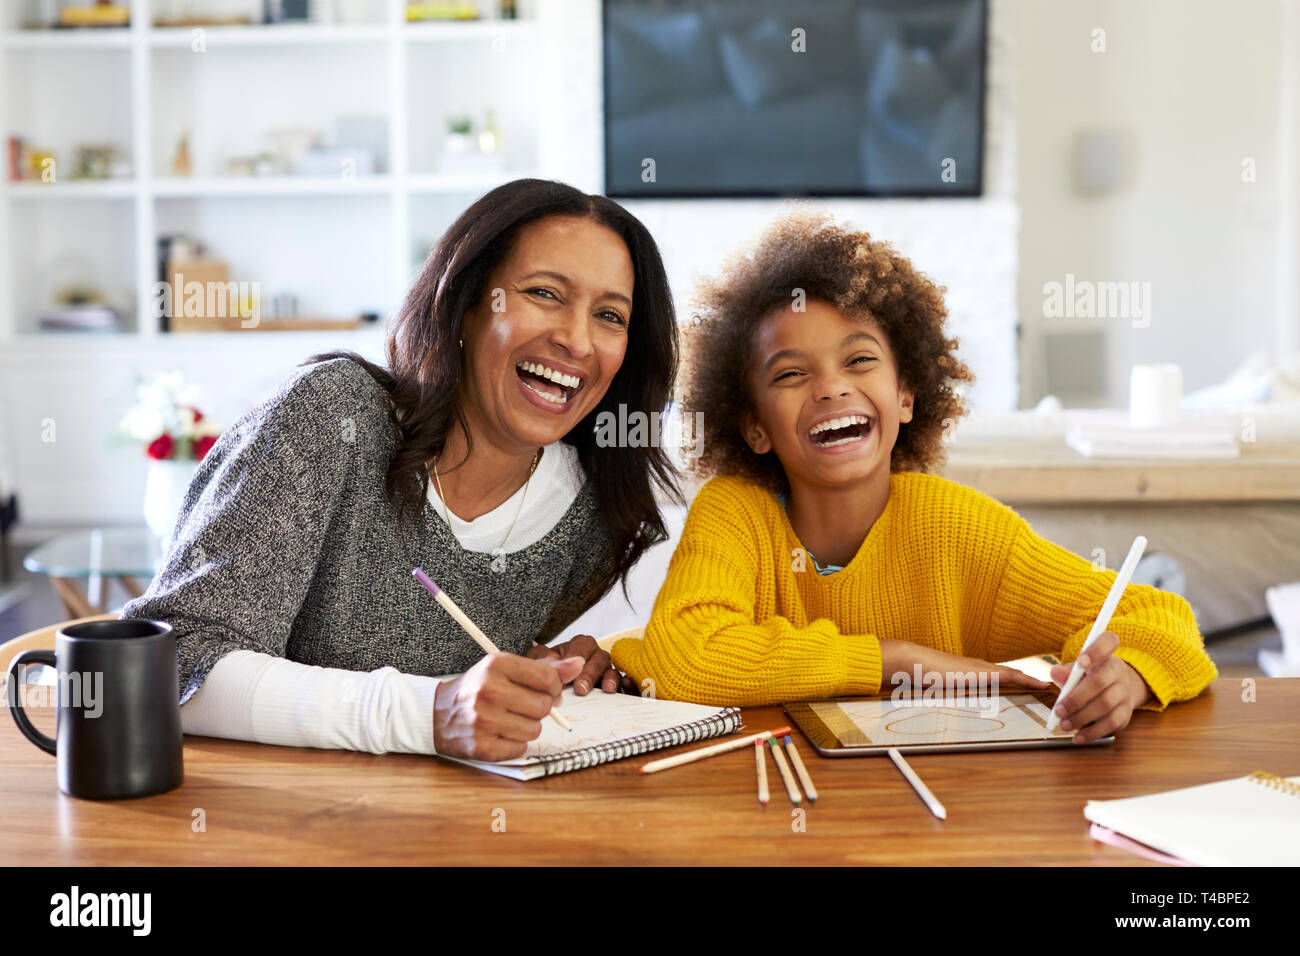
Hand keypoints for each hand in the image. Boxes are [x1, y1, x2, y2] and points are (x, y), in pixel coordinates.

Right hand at [432, 652, 584, 760]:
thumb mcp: (505, 669)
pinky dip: (514, 743)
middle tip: (522, 705)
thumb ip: (544, 669)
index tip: (544, 690)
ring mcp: (484, 720)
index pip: (548, 678)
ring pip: (535, 729)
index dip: (553, 687)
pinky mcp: (482, 747)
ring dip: (527, 726)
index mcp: (496, 665)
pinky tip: (498, 733)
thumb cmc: (477, 688)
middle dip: (539, 708)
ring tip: (507, 719)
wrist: (435, 714)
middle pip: (544, 706)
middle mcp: (489, 690)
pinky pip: (520, 748)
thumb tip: (579, 664)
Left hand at [526, 634, 636, 694]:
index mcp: (578, 647)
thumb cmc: (545, 672)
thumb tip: (552, 661)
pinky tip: (625, 689)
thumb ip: (541, 658)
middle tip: (580, 689)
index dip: (577, 656)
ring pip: (614, 671)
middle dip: (591, 673)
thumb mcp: (537, 662)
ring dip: (611, 679)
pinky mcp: (616, 690)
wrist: (547, 692)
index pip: (583, 645)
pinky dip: (629, 686)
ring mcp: (607, 673)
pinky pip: (627, 686)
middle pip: (600, 658)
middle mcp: (595, 658)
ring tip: (607, 689)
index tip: (568, 668)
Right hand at [879, 639, 1054, 696]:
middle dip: (1030, 680)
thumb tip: (949, 704)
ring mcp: (980, 667)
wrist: (912, 662)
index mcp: (970, 672)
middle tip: (1050, 687)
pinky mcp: (981, 671)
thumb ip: (948, 693)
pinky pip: (1010, 675)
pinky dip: (1026, 678)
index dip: (1018, 680)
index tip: (1035, 686)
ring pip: (1013, 673)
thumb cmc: (921, 675)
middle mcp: (978, 667)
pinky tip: (1038, 683)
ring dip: (1031, 680)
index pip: (1000, 676)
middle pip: (1011, 673)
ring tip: (1050, 686)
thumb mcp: (938, 688)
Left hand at [1048, 631, 1153, 742]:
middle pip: (1100, 682)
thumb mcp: (1079, 669)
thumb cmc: (1092, 676)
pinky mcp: (1126, 713)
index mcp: (1106, 655)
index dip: (1096, 651)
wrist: (1121, 688)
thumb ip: (1066, 671)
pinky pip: (1112, 724)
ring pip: (1106, 705)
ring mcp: (1125, 693)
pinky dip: (1093, 732)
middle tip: (1059, 710)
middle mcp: (1118, 672)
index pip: (1108, 642)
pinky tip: (1078, 736)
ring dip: (1082, 717)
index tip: (1081, 661)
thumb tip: (1055, 672)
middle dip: (1076, 698)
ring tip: (1064, 724)